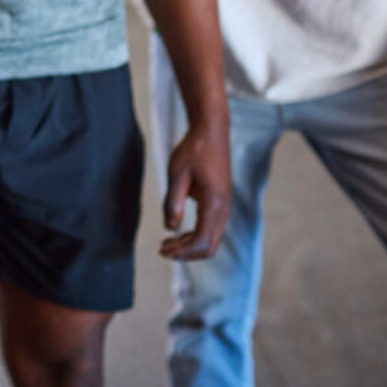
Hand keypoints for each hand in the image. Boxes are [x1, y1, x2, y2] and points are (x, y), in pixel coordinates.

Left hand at [160, 121, 229, 259]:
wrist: (211, 132)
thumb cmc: (194, 150)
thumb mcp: (177, 174)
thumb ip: (173, 202)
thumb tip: (170, 227)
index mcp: (214, 203)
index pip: (201, 241)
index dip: (182, 251)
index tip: (162, 249)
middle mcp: (224, 209)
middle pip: (209, 246)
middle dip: (186, 254)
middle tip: (163, 250)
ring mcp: (224, 207)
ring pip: (211, 239)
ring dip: (190, 246)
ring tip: (168, 243)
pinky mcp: (220, 203)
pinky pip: (211, 229)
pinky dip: (195, 236)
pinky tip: (179, 232)